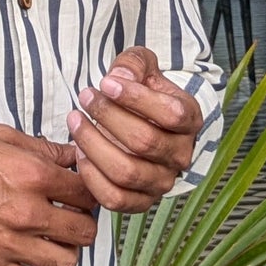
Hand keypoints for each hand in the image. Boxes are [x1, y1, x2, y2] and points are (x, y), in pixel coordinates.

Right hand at [0, 126, 98, 265]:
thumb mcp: (1, 136)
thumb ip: (43, 148)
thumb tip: (72, 157)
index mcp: (34, 175)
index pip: (88, 192)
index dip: (89, 192)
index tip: (79, 194)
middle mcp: (28, 212)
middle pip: (85, 231)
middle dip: (82, 224)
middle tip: (70, 218)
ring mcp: (11, 243)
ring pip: (67, 263)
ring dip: (67, 253)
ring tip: (55, 243)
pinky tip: (36, 265)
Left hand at [66, 46, 201, 213]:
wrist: (144, 123)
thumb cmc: (143, 93)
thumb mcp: (143, 68)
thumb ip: (134, 64)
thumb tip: (120, 78)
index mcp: (190, 120)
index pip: (171, 114)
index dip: (136, 98)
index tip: (105, 83)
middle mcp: (181, 155)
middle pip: (144, 141)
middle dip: (107, 116)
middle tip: (85, 97)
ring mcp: (163, 181)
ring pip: (126, 171)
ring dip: (93, 144)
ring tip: (75, 121)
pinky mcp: (141, 201)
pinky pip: (114, 198)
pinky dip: (91, 177)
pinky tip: (79, 152)